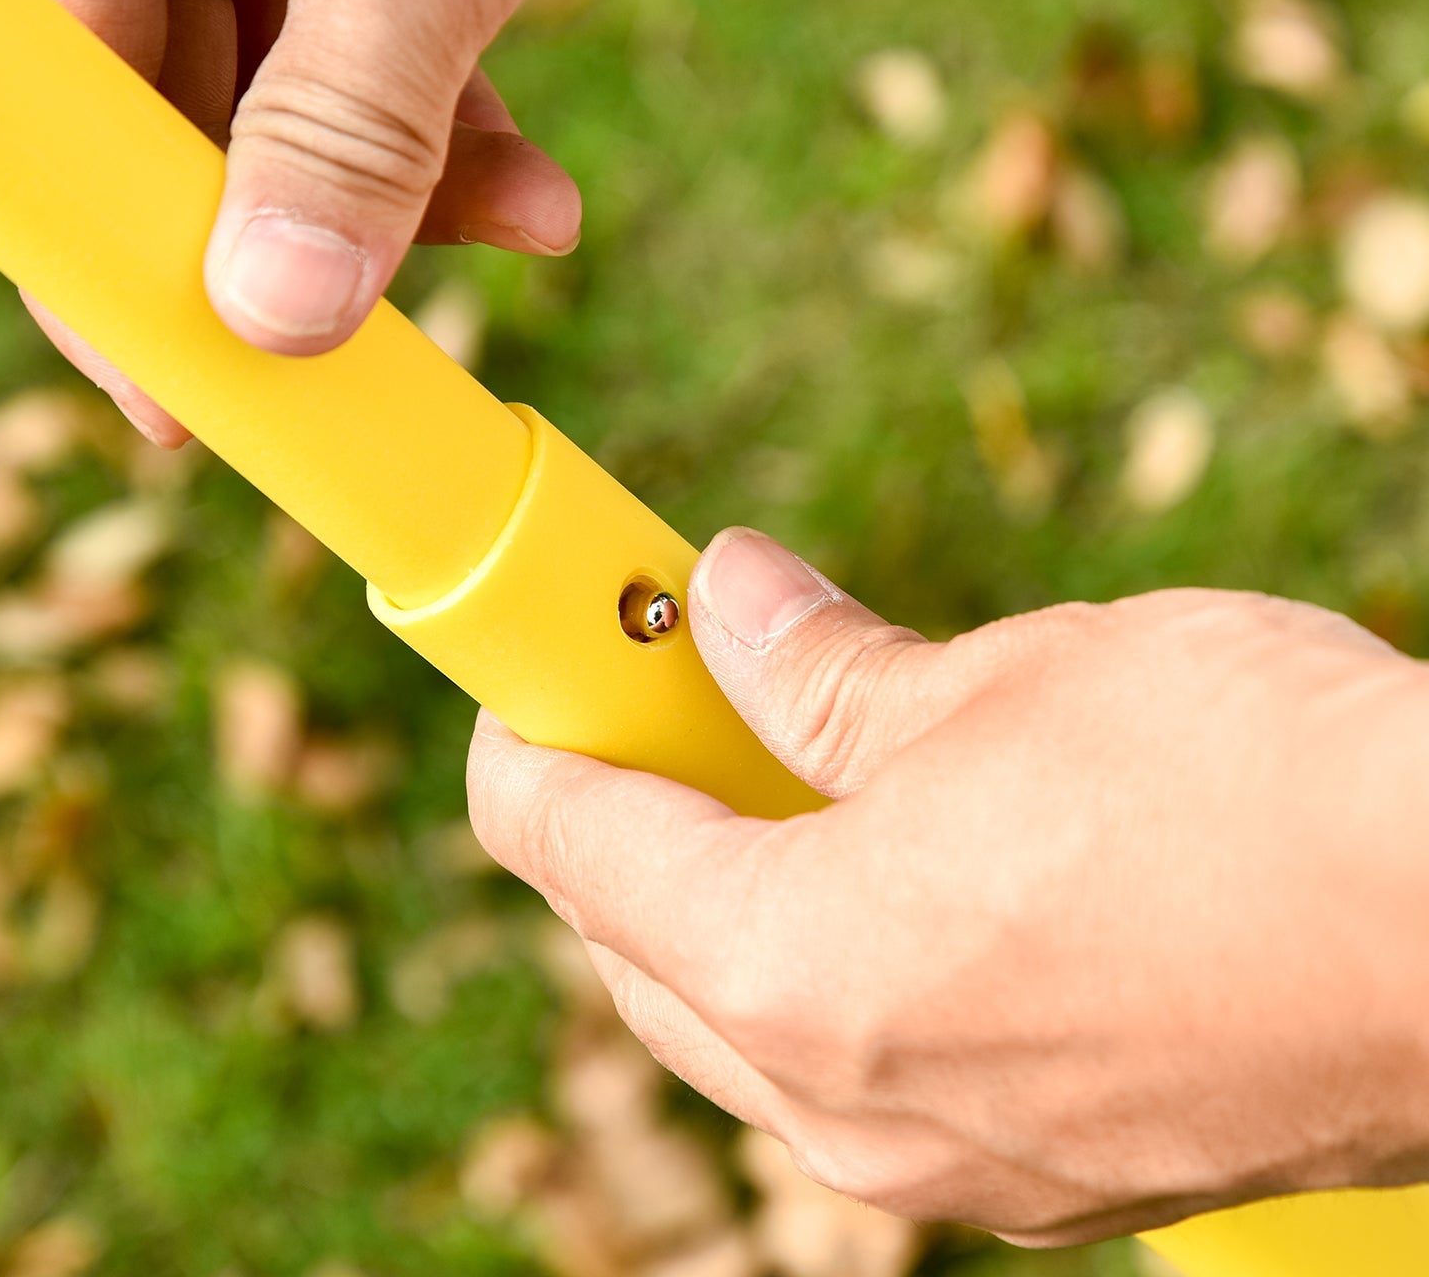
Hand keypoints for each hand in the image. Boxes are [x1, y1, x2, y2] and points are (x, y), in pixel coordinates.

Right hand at [0, 0, 804, 442]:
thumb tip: (277, 314)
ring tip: (526, 231)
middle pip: (185, 109)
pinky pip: (392, 48)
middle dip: (296, 232)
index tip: (186, 400)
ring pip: (306, 95)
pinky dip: (458, 126)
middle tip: (370, 354)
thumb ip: (349, 130)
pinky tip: (541, 188)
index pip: (62, 95)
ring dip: (409, 189)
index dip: (112, 261)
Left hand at [468, 526, 1428, 1244]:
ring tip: (780, 771)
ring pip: (750, 1025)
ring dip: (727, 897)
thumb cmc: (1242, 789)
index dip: (533, 744)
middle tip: (659, 704)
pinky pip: (868, 1068)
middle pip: (643, 952)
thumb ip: (822, 667)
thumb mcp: (994, 685)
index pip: (573, 850)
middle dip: (626, 823)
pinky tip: (899, 868)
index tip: (540, 677)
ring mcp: (948, 1167)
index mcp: (795, 971)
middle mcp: (848, 1107)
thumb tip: (730, 601)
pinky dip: (836, 965)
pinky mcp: (1042, 1176)